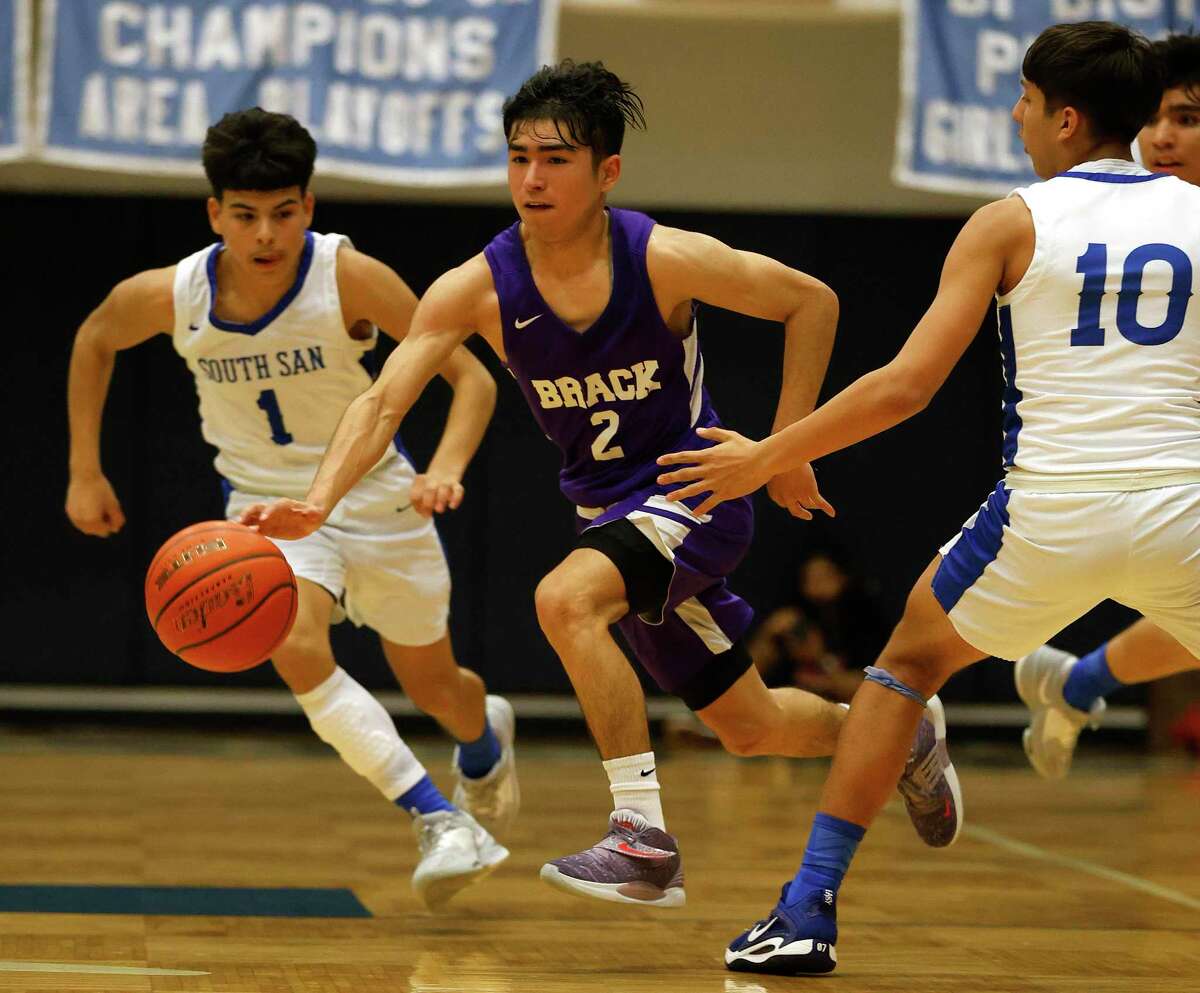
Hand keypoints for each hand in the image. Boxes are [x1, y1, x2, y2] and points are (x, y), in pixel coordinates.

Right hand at [66, 473, 125, 536]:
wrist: (84, 475)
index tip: (113, 513)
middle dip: (101, 525)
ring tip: (98, 509)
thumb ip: (116, 519)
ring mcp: (72, 516)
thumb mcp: (113, 504)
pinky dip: (85, 519)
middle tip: (106, 511)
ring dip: (92, 524)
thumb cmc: (101, 489)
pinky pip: (78, 520)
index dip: (111, 524)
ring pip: (84, 527)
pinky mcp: (69, 510)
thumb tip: (116, 530)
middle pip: (93, 531)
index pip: (104, 531)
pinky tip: (90, 508)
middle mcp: (80, 521)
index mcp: (92, 520)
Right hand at [238, 498, 324, 539]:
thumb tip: (313, 513)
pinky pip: (253, 529)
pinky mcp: (265, 528)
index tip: (264, 519)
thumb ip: (312, 513)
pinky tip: (235, 539)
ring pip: (251, 518)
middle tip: (239, 523)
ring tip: (231, 530)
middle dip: (247, 514)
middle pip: (256, 509)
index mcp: (284, 506)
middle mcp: (272, 510)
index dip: (269, 511)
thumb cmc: (312, 515)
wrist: (307, 518)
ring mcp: (267, 518)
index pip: (275, 506)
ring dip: (242, 523)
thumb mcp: (314, 514)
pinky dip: (244, 533)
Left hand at [410, 471, 463, 515]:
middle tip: (429, 514)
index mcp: (420, 482)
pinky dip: (456, 498)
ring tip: (439, 510)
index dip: (417, 505)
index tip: (422, 513)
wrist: (443, 472)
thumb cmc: (429, 490)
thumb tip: (424, 514)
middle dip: (428, 502)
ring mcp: (445, 482)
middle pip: (430, 490)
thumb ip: (420, 504)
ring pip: (444, 488)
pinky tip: (452, 506)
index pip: (416, 495)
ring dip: (441, 499)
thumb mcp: (420, 493)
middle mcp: (432, 481)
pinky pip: (458, 490)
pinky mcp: (456, 486)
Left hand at [656, 426, 774, 515]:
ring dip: (679, 494)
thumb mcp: (729, 436)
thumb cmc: (747, 447)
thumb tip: (698, 431)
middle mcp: (709, 469)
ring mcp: (716, 482)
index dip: (671, 458)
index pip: (685, 456)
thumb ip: (712, 433)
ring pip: (693, 489)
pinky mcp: (725, 492)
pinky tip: (694, 513)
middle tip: (659, 480)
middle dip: (670, 477)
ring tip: (668, 498)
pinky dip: (702, 508)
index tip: (659, 461)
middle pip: (685, 474)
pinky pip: (710, 502)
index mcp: (709, 455)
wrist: (762, 461)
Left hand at [766, 462, 835, 520]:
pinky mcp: (810, 491)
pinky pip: (820, 503)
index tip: (793, 499)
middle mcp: (787, 499)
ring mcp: (799, 495)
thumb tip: (775, 477)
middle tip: (808, 516)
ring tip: (818, 506)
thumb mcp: (772, 470)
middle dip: (802, 514)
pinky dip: (827, 508)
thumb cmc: (778, 458)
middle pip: (796, 511)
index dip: (790, 502)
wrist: (785, 454)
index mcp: (775, 495)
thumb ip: (774, 477)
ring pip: (809, 505)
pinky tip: (832, 513)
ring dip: (814, 506)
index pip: (784, 504)